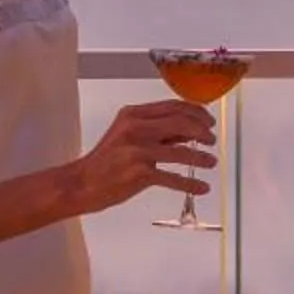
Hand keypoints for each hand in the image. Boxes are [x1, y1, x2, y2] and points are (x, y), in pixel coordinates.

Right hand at [73, 99, 216, 215]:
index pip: (172, 106)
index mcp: (133, 115)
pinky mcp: (140, 173)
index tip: (208, 119)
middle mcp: (136, 129)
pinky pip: (173, 178)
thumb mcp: (126, 135)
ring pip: (181, 151)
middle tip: (211, 139)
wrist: (82, 183)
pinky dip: (191, 183)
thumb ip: (155, 131)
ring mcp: (138, 151)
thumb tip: (186, 132)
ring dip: (200, 157)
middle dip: (202, 131)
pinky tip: (201, 187)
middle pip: (181, 123)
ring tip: (211, 161)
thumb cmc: (104, 162)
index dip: (195, 112)